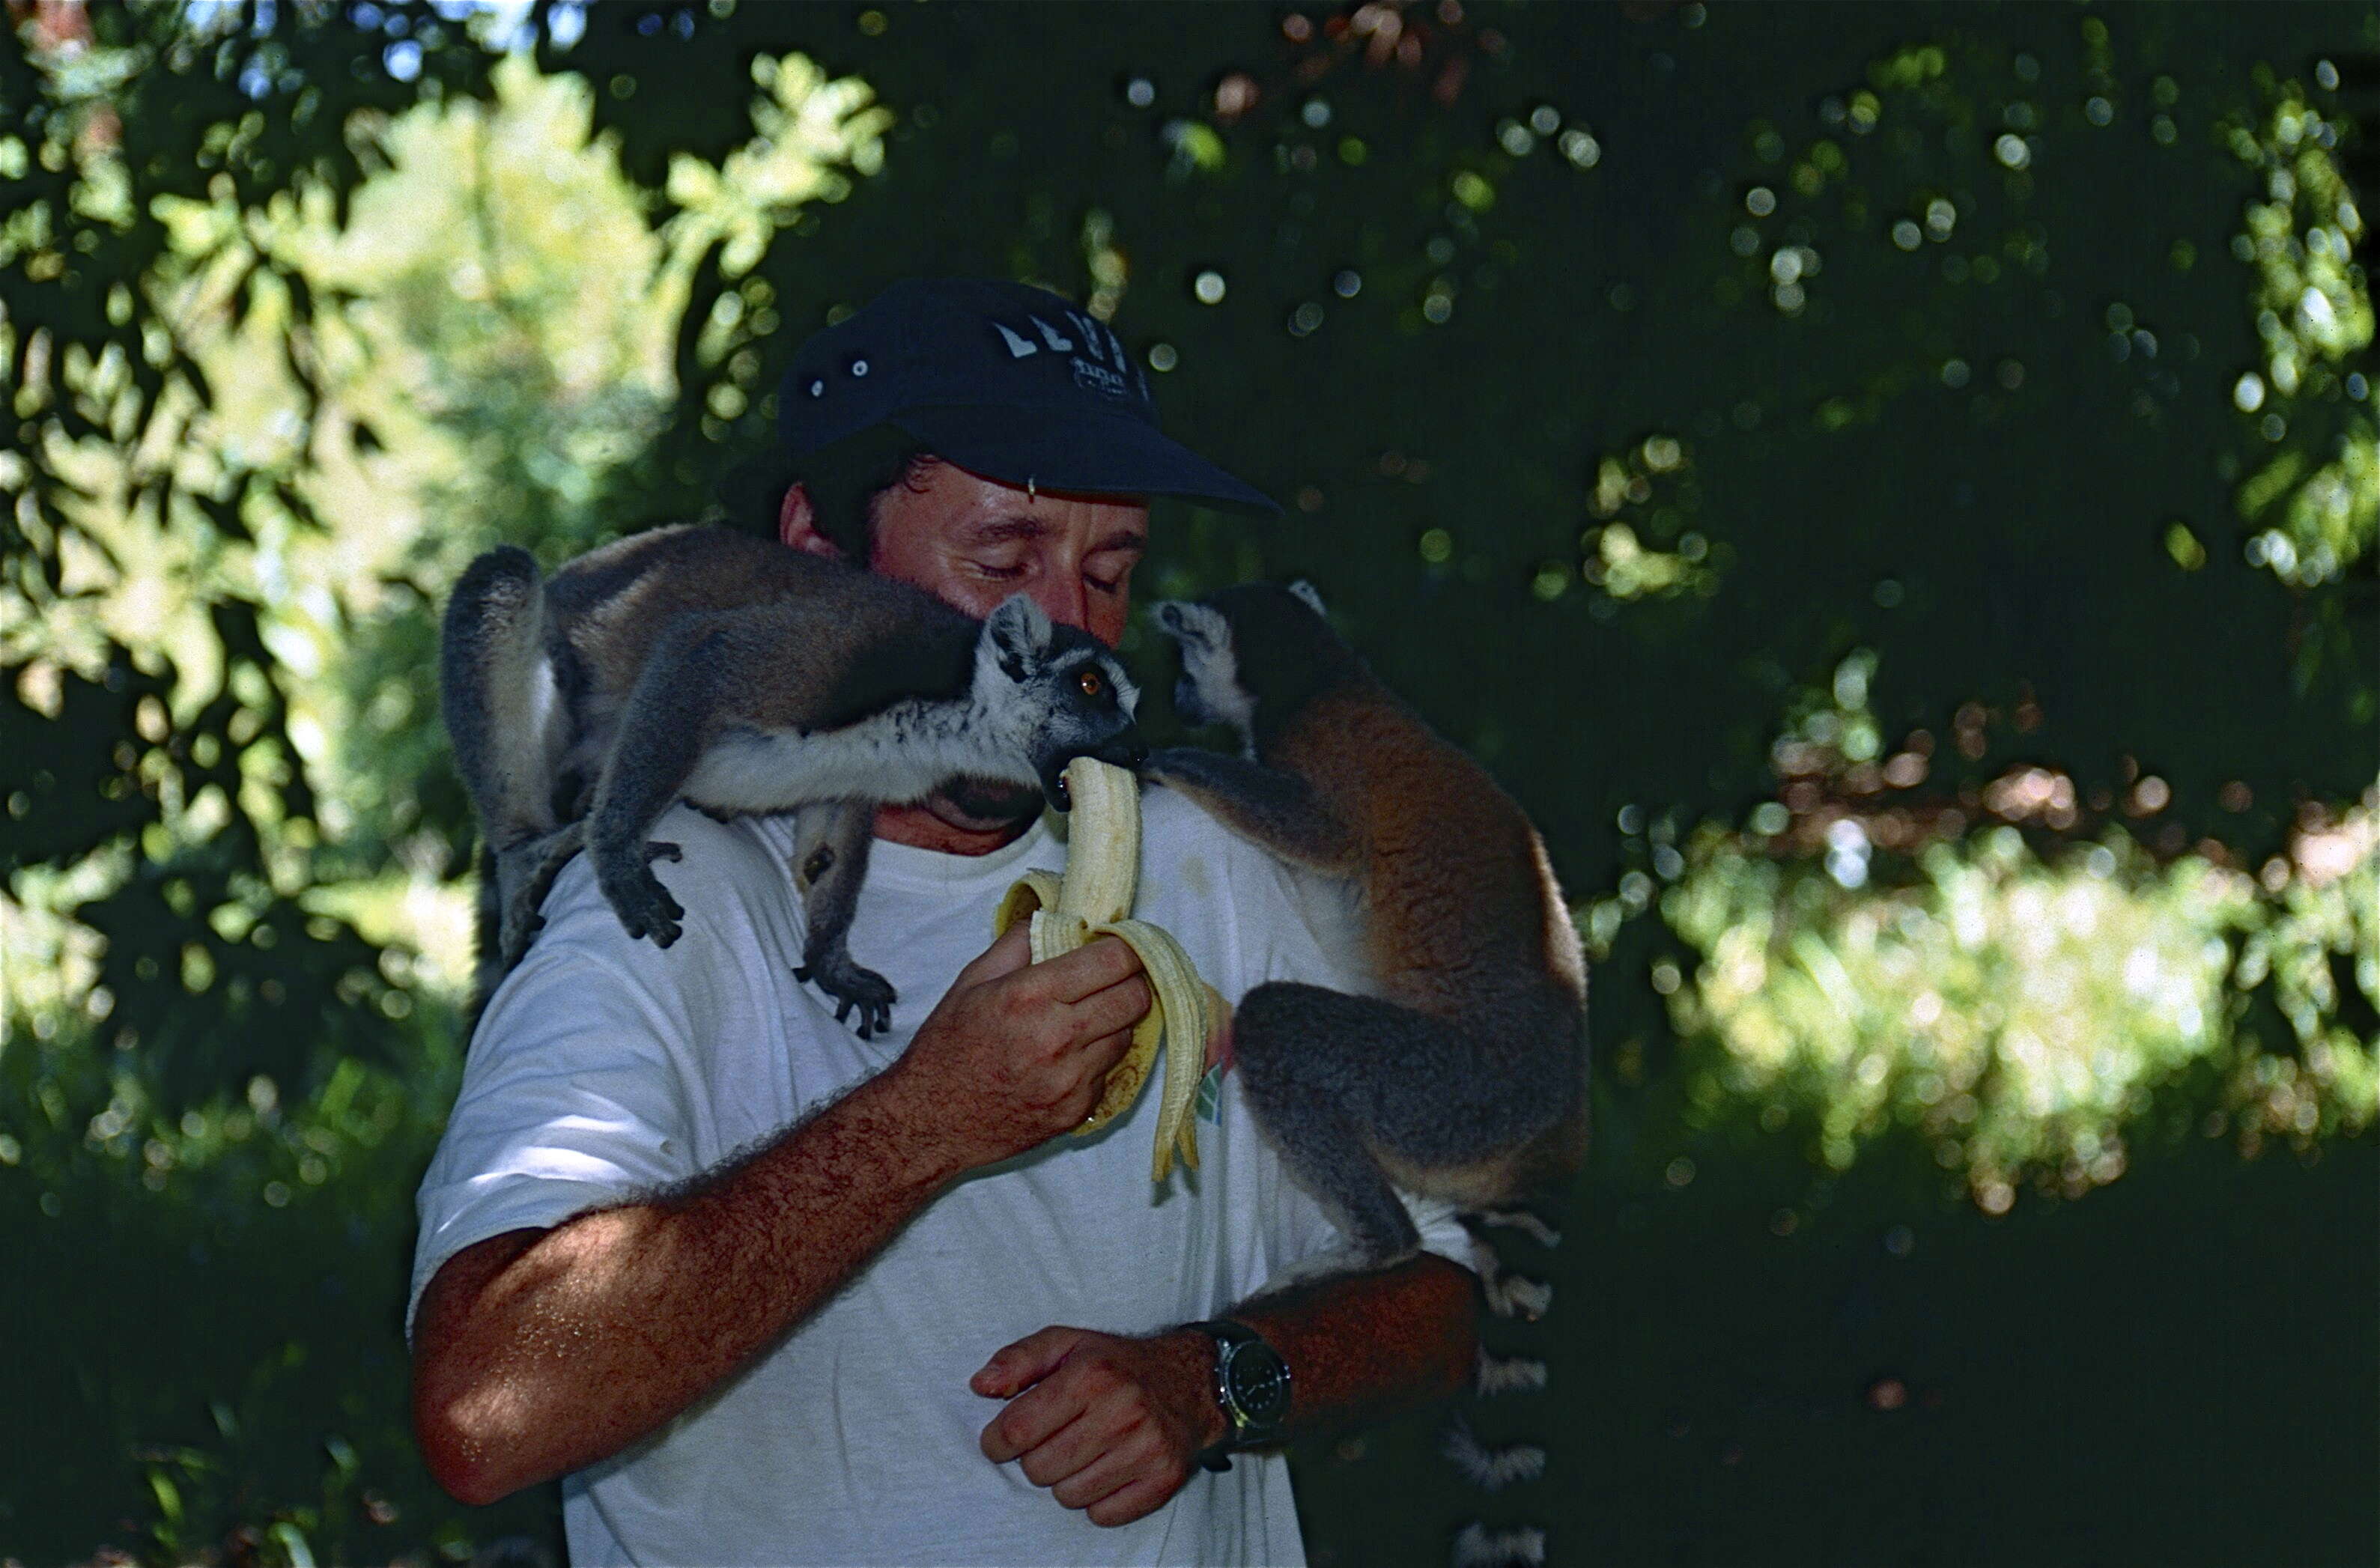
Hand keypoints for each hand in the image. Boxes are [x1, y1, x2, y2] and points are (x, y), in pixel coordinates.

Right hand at [883, 922, 1151, 1173]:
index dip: (1125, 948)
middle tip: (1114, 980)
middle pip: (1135, 997)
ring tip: (1084, 1020)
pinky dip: (1097, 1060)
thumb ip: (1019, 942)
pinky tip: (1067, 1058)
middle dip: (1131, 982)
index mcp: (1029, 996)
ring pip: (1128, 1035)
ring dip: (1114, 1022)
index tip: (1120, 947)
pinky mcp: (1076, 1110)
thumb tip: (1059, 914)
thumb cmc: (947, 1047)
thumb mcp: (971, 981)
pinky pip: (1109, 1073)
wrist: (930, 1121)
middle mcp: (1056, 1037)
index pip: (1113, 961)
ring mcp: (1070, 1079)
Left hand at [973, 1326, 1226, 1527]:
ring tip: (1082, 1452)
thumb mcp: (1066, 1344)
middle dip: (1034, 1459)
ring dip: (1065, 1480)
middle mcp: (1122, 1411)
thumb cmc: (1116, 1365)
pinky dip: (1096, 1499)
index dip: (996, 1441)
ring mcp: (1146, 1448)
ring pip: (1067, 1496)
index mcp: (1091, 1375)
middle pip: (1039, 1469)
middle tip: (1053, 1440)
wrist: (1189, 1383)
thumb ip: (1017, 1360)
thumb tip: (980, 1386)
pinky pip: (1102, 1515)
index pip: (1017, 1430)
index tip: (1001, 1440)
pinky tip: (1106, 1469)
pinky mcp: (1163, 1479)